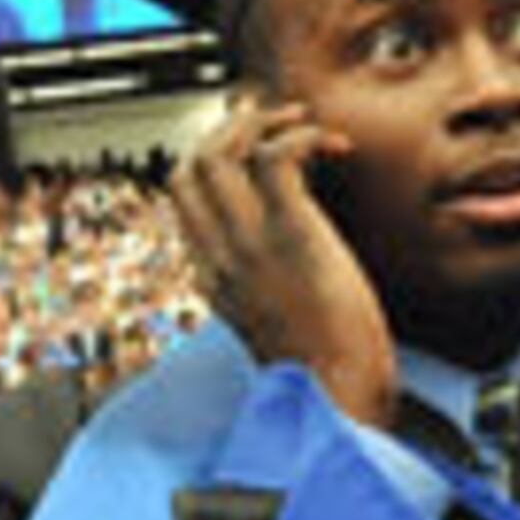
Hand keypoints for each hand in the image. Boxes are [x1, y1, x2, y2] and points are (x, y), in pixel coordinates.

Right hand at [171, 95, 397, 427]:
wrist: (335, 397)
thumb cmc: (321, 367)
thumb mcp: (272, 323)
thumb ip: (261, 286)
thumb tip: (288, 253)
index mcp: (209, 275)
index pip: (185, 195)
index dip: (215, 156)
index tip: (256, 146)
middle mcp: (217, 255)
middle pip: (190, 164)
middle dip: (231, 128)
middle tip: (277, 122)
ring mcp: (248, 244)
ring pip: (219, 152)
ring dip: (262, 123)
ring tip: (303, 124)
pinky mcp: (289, 236)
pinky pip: (274, 158)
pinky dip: (300, 137)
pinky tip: (329, 146)